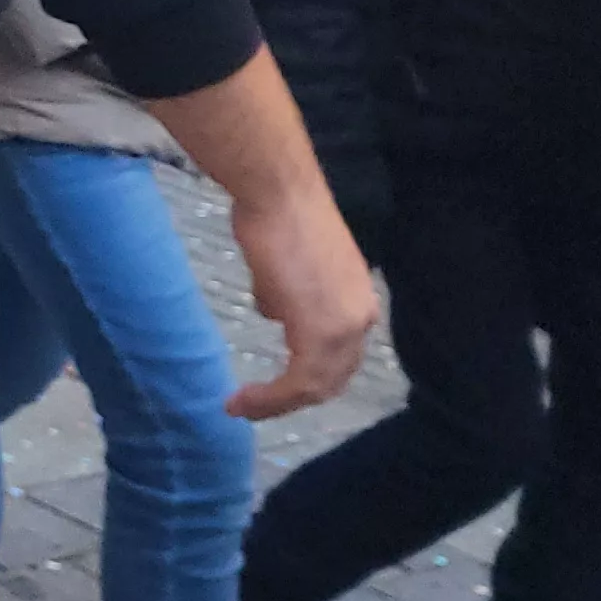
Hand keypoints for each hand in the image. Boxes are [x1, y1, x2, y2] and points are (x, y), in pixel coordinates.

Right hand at [222, 183, 379, 420]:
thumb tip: (274, 310)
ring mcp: (344, 328)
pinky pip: (297, 383)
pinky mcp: (319, 334)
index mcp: (357, 301)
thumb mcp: (286, 264)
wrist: (278, 195)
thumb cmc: (276, 216)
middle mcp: (360, 319)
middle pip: (332, 379)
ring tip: (241, 406)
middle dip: (292, 397)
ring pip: (315, 386)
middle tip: (255, 405)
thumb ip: (286, 294)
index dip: (307, 376)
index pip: (340, 355)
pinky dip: (268, 399)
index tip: (272, 386)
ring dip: (276, 403)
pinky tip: (240, 401)